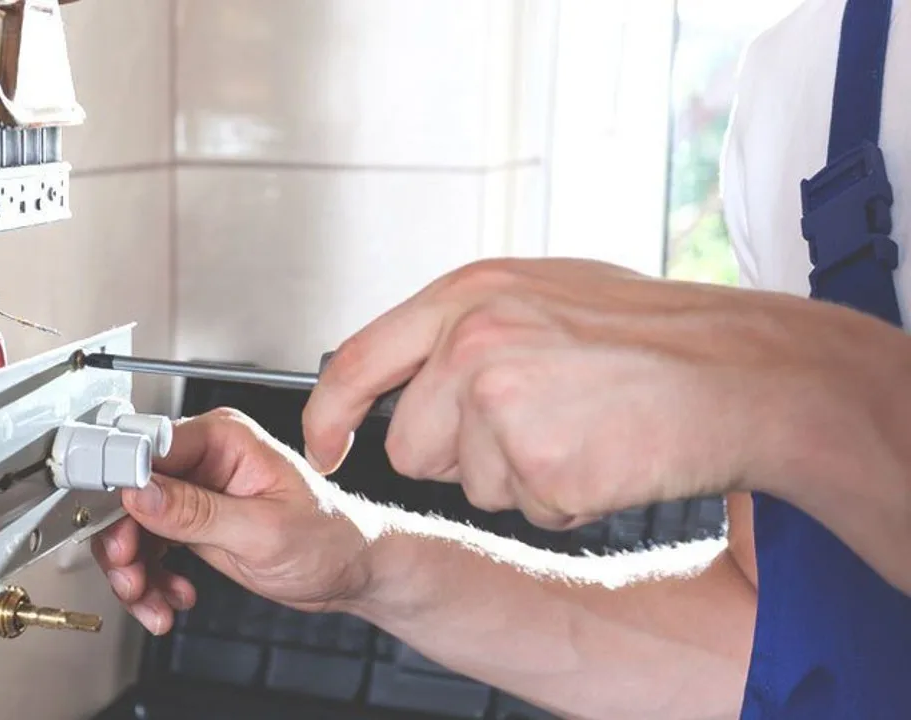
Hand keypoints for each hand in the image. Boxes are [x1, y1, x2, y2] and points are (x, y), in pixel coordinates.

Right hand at [92, 409, 375, 634]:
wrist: (351, 570)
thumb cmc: (329, 537)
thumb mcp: (262, 530)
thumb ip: (197, 512)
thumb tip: (141, 491)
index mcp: (223, 438)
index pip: (149, 449)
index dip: (122, 485)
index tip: (111, 524)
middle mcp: (204, 459)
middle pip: (131, 493)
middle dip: (126, 543)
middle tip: (132, 577)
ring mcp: (195, 492)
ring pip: (133, 528)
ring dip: (135, 571)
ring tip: (153, 601)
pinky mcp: (192, 524)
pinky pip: (148, 549)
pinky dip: (150, 581)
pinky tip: (170, 599)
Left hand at [303, 258, 823, 528]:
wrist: (743, 370)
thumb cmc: (654, 334)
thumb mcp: (545, 295)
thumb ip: (469, 326)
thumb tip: (411, 373)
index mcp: (468, 293)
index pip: (358, 361)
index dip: (331, 415)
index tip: (326, 447)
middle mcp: (471, 340)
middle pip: (413, 448)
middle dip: (463, 457)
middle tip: (543, 424)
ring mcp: (501, 400)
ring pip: (471, 487)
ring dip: (524, 478)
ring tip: (587, 430)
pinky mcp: (538, 460)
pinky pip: (530, 510)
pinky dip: (569, 500)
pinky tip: (610, 455)